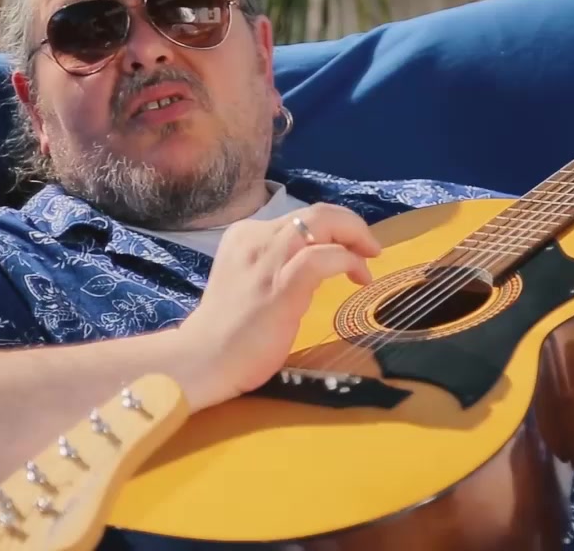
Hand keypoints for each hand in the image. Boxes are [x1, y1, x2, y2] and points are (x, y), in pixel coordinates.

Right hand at [175, 203, 381, 407]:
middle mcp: (256, 238)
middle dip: (352, 226)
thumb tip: (321, 259)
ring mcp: (268, 261)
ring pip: (322, 223)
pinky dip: (347, 260)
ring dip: (355, 238)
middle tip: (370, 249)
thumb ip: (278, 264)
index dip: (335, 227)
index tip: (351, 248)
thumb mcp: (251, 279)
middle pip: (317, 213)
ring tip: (367, 263)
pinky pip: (322, 257)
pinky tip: (356, 277)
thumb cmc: (230, 329)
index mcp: (246, 234)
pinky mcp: (280, 286)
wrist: (203, 360)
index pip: (301, 217)